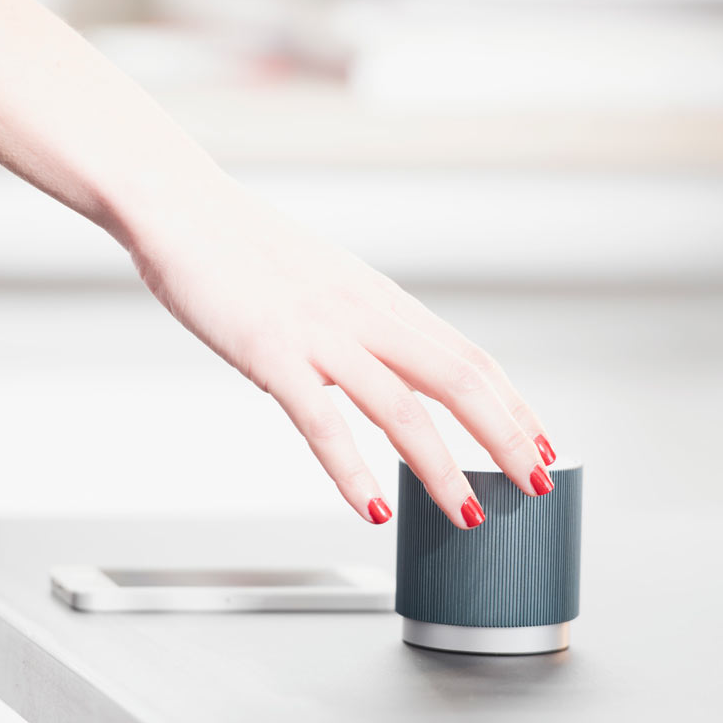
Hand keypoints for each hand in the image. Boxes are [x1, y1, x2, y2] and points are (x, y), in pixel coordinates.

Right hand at [127, 175, 556, 526]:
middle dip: (505, 438)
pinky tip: (372, 509)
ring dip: (442, 468)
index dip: (514, 407)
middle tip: (535, 484)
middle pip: (459, 382)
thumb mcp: (332, 286)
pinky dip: (352, 472)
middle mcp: (366, 317)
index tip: (541, 446)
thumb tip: (405, 372)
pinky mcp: (271, 354)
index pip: (471, 359)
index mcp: (385, 303)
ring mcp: (321, 335)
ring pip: (402, 409)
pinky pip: (321, 423)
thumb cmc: (250, 253)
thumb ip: (370, 328)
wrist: (181, 208)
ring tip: (467, 513)